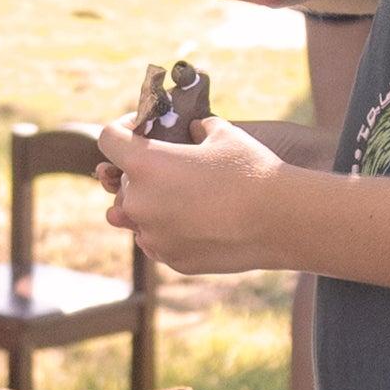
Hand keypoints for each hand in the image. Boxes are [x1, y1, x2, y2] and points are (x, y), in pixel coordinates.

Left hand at [93, 108, 297, 275]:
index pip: (108, 140)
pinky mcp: (170, 259)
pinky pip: (157, 240)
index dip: (122, 130)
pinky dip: (169, 230)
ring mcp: (153, 236)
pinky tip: (200, 221)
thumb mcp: (223, 134)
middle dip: (142, 172)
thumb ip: (196, 130)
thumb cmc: (252, 170)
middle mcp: (140, 201)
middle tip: (174, 167)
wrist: (280, 219)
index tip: (140, 131)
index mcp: (146, 164)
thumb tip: (193, 130)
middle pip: (123, 182)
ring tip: (185, 197)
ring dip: (153, 204)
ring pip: (137, 215)